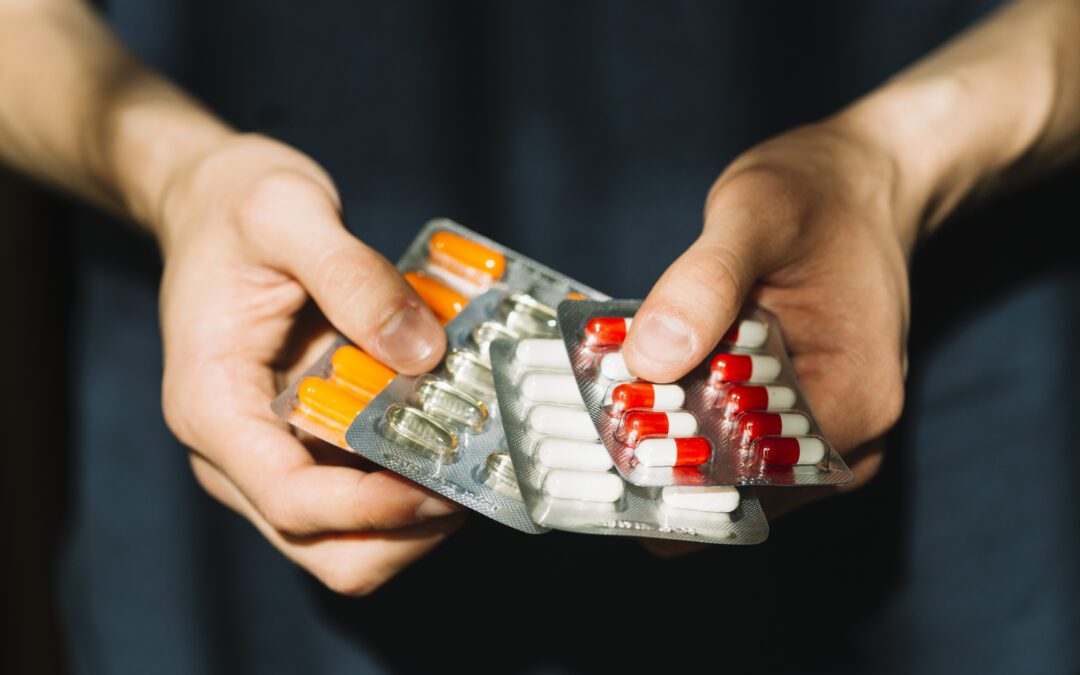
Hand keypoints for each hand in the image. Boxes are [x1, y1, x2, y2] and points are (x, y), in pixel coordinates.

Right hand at [155, 133, 462, 594]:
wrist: (212, 200)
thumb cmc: (236, 203)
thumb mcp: (290, 213)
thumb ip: (354, 278)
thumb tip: (423, 353)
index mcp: (214, 406)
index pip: (292, 500)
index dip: (372, 510)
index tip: (444, 484)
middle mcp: (234, 449)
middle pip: (323, 547)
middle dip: (404, 532)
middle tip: (476, 483)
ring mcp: (270, 450)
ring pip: (348, 537)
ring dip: (415, 516)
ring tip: (477, 462)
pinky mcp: (304, 438)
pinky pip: (361, 490)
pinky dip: (411, 481)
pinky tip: (456, 436)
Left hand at [624, 120, 914, 515]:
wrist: (860, 177)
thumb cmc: (819, 191)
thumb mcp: (756, 215)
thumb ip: (705, 283)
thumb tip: (648, 359)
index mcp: (856, 399)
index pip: (752, 480)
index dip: (672, 475)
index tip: (602, 452)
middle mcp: (849, 435)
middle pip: (739, 487)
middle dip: (660, 464)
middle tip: (584, 433)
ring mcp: (825, 429)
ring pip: (732, 469)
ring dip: (668, 444)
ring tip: (601, 412)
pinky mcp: (796, 411)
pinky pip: (735, 437)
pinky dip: (688, 420)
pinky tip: (640, 391)